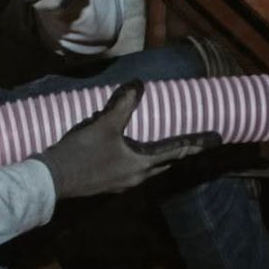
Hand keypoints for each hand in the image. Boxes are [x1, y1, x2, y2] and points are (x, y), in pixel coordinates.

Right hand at [36, 82, 219, 199]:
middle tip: (193, 141)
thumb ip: (123, 103)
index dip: (198, 143)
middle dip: (179, 151)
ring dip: (157, 155)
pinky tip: (126, 149)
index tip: (218, 138)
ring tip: (162, 142)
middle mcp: (137, 177)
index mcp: (142, 164)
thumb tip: (138, 84)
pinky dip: (137, 158)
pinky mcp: (107, 183)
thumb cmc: (80, 154)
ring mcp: (121, 183)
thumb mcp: (103, 125)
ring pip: (148, 167)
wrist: (50, 181)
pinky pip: (130, 168)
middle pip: (165, 162)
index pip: (178, 151)